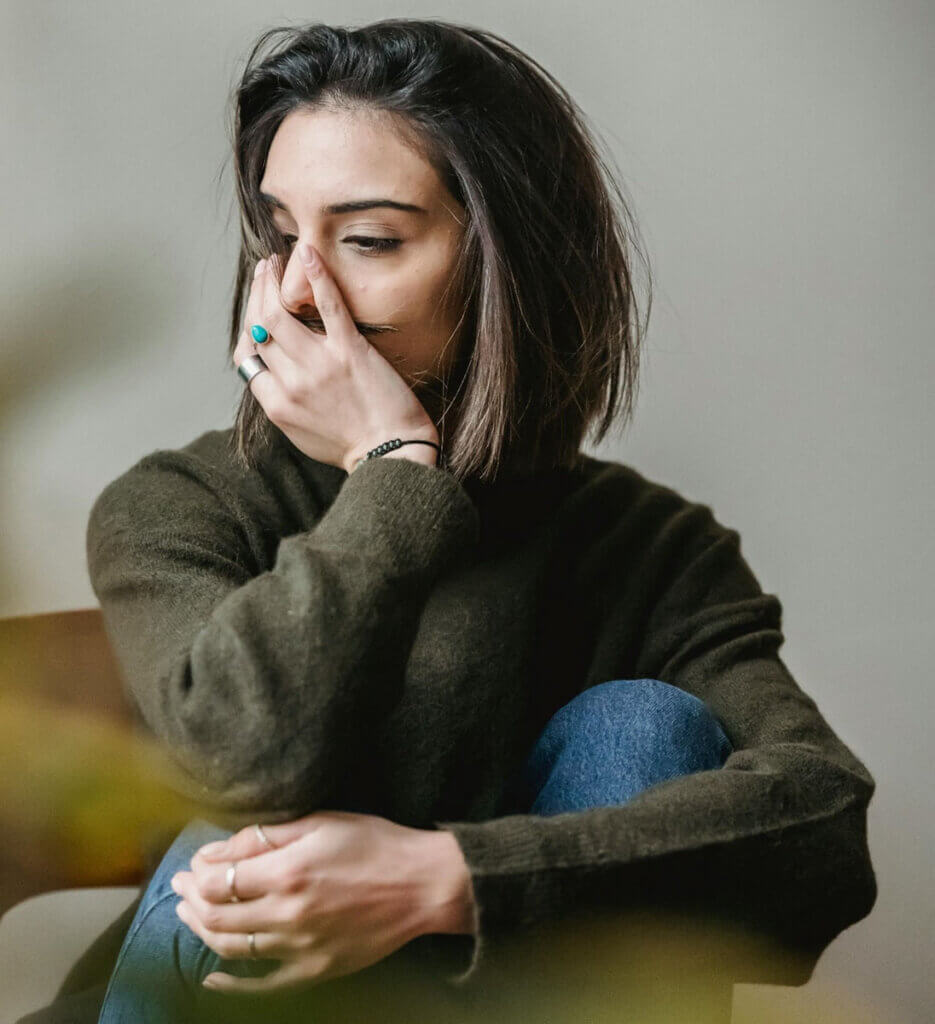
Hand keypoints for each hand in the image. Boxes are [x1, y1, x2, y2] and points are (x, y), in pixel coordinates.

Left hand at [170, 810, 475, 994]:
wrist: (422, 884)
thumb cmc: (376, 844)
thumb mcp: (322, 822)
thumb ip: (267, 836)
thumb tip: (218, 848)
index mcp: (288, 872)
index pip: (219, 880)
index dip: (198, 872)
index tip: (192, 863)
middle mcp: (288, 913)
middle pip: (217, 916)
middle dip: (191, 899)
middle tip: (181, 885)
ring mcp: (300, 947)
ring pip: (231, 948)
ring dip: (202, 931)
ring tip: (190, 915)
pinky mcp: (315, 970)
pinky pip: (262, 985)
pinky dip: (231, 985)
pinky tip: (210, 976)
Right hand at [233, 244, 439, 472]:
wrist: (392, 454)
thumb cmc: (353, 447)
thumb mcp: (302, 434)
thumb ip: (283, 403)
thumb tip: (271, 375)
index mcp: (276, 404)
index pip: (247, 355)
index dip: (248, 328)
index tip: (256, 311)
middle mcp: (291, 383)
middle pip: (259, 327)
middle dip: (258, 293)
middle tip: (264, 271)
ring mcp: (319, 365)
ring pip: (280, 312)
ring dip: (273, 280)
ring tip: (277, 263)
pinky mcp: (350, 351)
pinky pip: (327, 305)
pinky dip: (315, 275)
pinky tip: (308, 254)